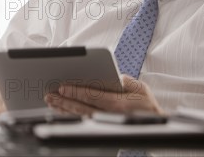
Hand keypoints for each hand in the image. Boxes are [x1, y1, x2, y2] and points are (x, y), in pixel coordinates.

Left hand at [44, 74, 163, 115]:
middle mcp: (109, 115)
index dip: (76, 92)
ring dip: (64, 109)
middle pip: (81, 108)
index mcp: (118, 103)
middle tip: (50, 96)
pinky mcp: (102, 126)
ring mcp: (104, 122)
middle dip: (64, 101)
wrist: (153, 124)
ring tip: (51, 102)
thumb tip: (113, 77)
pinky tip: (62, 111)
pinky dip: (71, 116)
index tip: (62, 88)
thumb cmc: (146, 104)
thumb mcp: (141, 88)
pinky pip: (83, 121)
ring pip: (80, 116)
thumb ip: (126, 81)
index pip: (92, 96)